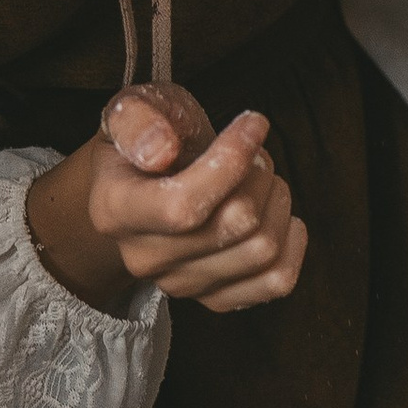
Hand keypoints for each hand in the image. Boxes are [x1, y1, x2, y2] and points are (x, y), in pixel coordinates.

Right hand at [25, 81, 305, 316]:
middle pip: (236, 223)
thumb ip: (138, 119)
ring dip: (277, 200)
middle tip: (252, 150)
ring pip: (264, 249)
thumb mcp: (132, 108)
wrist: (139, 185)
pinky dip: (292, 241)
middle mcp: (143, 258)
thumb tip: (161, 150)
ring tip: (259, 178)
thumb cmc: (145, 139)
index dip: (231, 161)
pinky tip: (275, 213)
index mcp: (115, 210)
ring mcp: (180, 285)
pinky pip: (278, 281)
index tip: (253, 122)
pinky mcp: (215, 299)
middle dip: (260, 172)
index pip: (183, 205)